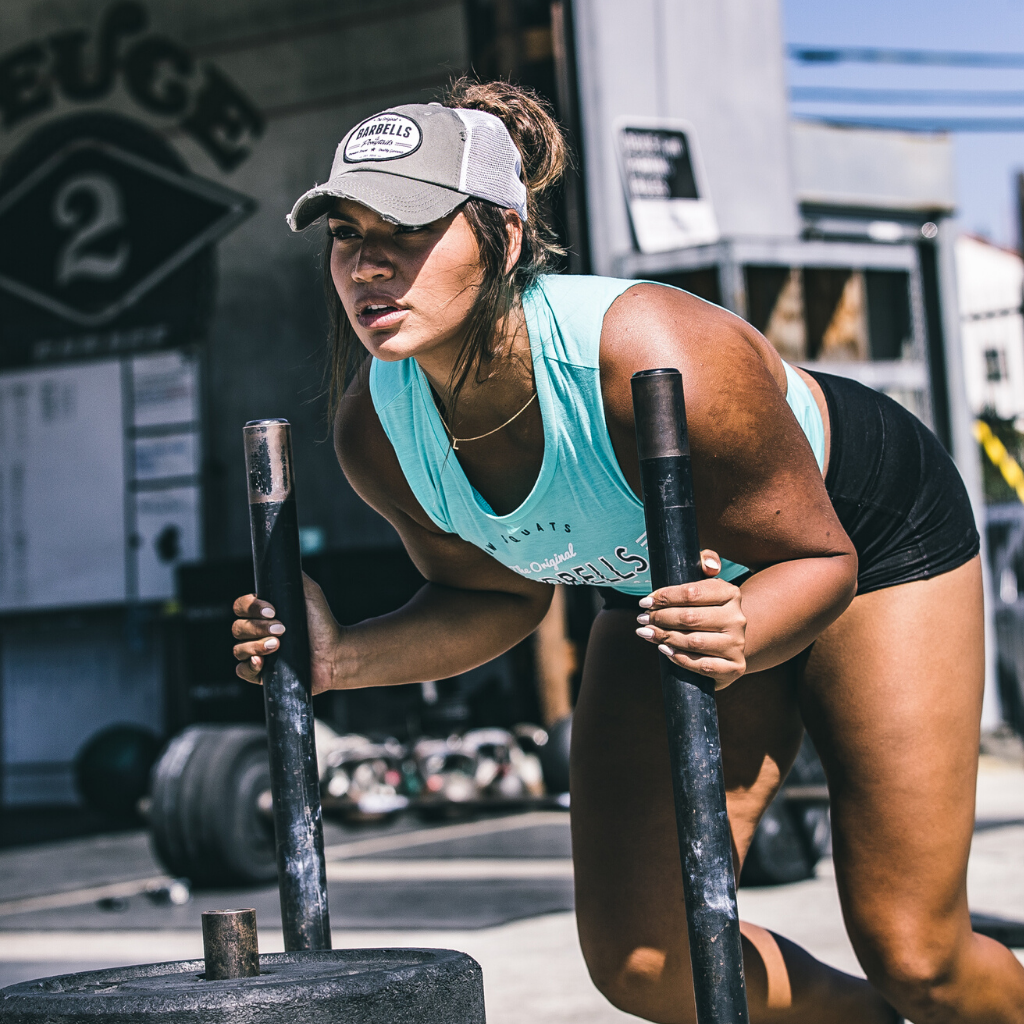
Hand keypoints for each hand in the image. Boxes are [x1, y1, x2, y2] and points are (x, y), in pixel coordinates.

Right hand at [232, 573, 342, 693]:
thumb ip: (294, 577)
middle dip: (258, 628)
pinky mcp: (262, 674)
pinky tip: (261, 662)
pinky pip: (242, 671)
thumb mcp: (310, 592)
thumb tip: (281, 559)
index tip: (273, 610)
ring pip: (239, 649)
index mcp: (262, 613)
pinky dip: (249, 666)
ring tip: (278, 645)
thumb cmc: (322, 622)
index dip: (251, 608)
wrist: (335, 652)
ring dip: (256, 646)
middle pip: (238, 628)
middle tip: (282, 629)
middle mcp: (256, 633)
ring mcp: (258, 653)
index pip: (241, 607)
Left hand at [634, 550, 745, 688]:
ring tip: (647, 632)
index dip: (664, 597)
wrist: (729, 638)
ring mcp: (737, 644)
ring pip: (694, 642)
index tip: (645, 601)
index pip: (692, 592)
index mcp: (731, 593)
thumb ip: (705, 561)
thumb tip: (710, 566)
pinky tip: (665, 650)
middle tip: (642, 618)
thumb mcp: (706, 582)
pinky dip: (680, 658)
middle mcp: (738, 619)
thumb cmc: (708, 607)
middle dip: (660, 618)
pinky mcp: (734, 667)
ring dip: (665, 637)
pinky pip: (702, 665)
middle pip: (690, 618)